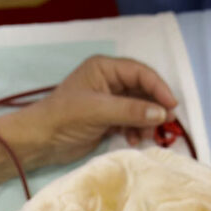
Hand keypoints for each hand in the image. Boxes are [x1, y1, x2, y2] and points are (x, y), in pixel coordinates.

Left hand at [0, 56, 180, 168]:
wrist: (39, 141)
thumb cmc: (63, 117)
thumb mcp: (98, 110)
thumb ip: (131, 110)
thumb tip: (162, 113)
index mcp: (104, 68)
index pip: (140, 72)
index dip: (158, 87)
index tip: (172, 105)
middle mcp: (109, 81)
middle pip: (142, 89)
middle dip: (154, 106)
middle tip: (166, 123)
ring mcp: (108, 100)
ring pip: (138, 106)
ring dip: (145, 121)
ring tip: (146, 136)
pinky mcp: (107, 118)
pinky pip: (130, 120)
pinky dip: (135, 129)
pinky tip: (133, 140)